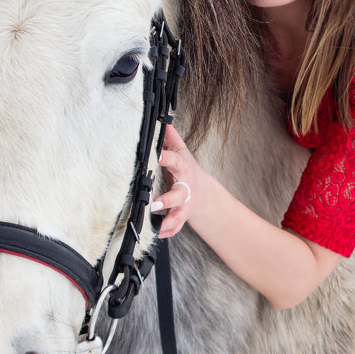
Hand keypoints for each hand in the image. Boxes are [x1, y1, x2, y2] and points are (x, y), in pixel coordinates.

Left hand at [152, 124, 202, 238]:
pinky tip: (155, 234)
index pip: (174, 161)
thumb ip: (170, 137)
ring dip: (167, 221)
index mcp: (182, 169)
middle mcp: (184, 189)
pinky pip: (175, 227)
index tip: (156, 155)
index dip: (166, 157)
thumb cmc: (185, 169)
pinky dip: (166, 232)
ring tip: (154, 226)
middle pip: (178, 195)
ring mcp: (184, 205)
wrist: (200, 190)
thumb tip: (162, 120)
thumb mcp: (180, 151)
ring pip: (178, 216)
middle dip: (167, 200)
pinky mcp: (181, 217)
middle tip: (154, 204)